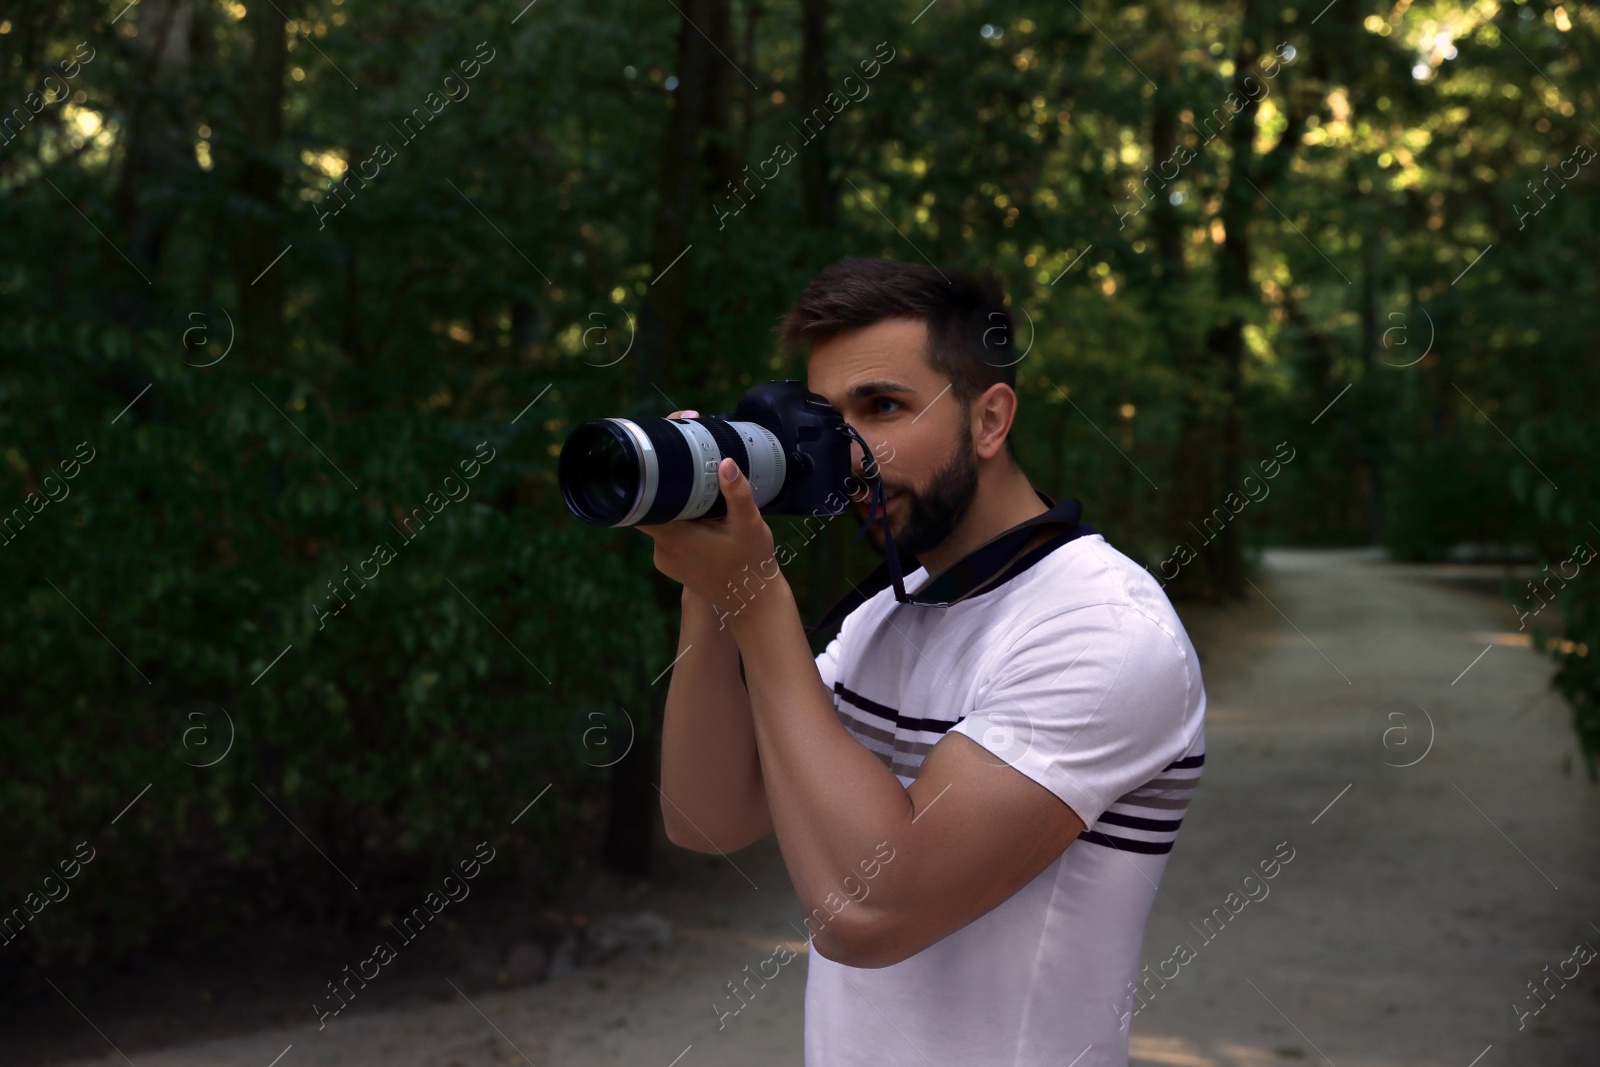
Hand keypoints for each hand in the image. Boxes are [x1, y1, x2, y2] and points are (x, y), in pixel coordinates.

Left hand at [636, 412, 782, 621]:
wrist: (754, 602)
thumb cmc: (752, 563)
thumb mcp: (749, 524)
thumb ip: (737, 493)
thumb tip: (726, 463)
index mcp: (674, 537)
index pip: (643, 503)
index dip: (647, 481)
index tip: (660, 462)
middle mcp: (663, 550)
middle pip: (651, 509)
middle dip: (667, 490)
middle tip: (688, 470)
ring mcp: (665, 560)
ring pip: (661, 521)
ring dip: (676, 508)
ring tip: (702, 496)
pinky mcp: (673, 566)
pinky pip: (668, 536)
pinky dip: (681, 524)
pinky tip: (703, 519)